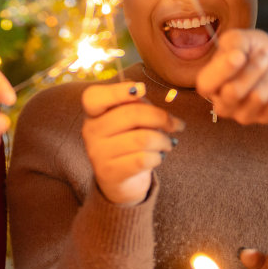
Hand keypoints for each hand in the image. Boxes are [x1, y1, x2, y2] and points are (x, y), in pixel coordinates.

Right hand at [80, 81, 183, 206]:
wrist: (120, 180)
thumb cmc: (128, 140)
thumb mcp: (129, 119)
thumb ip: (134, 104)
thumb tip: (141, 90)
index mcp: (93, 112)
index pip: (94, 97)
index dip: (118, 90)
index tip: (142, 88)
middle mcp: (91, 131)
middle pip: (131, 114)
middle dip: (161, 117)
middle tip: (176, 124)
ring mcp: (98, 153)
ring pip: (141, 139)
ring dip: (163, 140)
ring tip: (168, 143)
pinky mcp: (110, 173)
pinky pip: (142, 160)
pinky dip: (158, 157)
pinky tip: (159, 157)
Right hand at [195, 29, 267, 124]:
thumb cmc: (252, 49)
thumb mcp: (237, 38)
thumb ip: (232, 44)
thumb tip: (235, 57)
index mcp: (208, 85)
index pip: (207, 84)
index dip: (223, 69)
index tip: (239, 54)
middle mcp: (223, 105)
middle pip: (234, 92)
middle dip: (254, 67)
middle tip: (266, 52)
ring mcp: (245, 116)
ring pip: (259, 97)